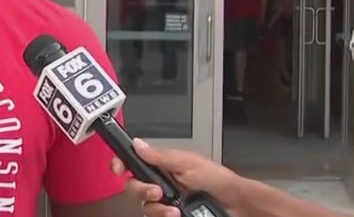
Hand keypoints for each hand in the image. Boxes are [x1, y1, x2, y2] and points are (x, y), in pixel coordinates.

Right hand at [111, 139, 244, 216]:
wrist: (235, 203)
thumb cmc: (217, 179)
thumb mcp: (188, 163)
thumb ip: (161, 156)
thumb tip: (138, 143)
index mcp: (164, 165)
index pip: (135, 163)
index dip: (122, 164)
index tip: (117, 167)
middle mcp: (163, 183)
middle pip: (134, 187)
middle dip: (142, 190)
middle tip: (158, 192)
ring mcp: (167, 201)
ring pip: (145, 207)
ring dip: (158, 209)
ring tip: (175, 209)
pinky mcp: (171, 215)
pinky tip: (176, 215)